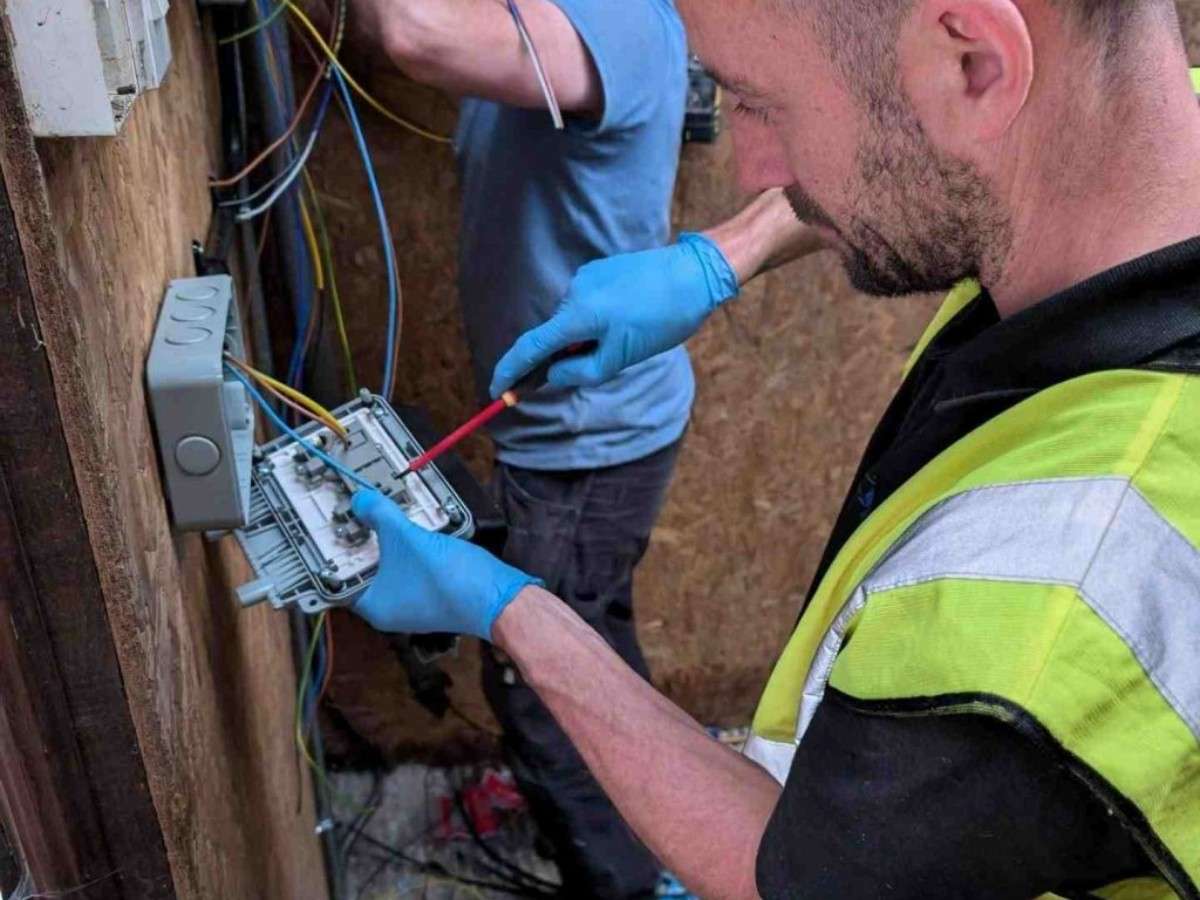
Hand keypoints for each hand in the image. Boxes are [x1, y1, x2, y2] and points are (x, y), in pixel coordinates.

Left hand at [350, 490, 541, 639]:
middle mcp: (392, 609)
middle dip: (366, 540)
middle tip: (360, 513)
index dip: (336, 550)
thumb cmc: (451, 581)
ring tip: (387, 516)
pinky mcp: (435, 593)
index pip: (341, 578)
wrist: (499, 595)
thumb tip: (361, 501)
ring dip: (391, 542)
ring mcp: (415, 603)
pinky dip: (411, 548)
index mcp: (376, 606)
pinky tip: (416, 529)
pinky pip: (413, 567)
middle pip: (367, 569)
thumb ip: (380, 516)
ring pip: (392, 566)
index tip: (334, 526)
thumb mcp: (407, 538)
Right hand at [489, 232, 738, 393]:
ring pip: (576, 321)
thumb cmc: (662, 318)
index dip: (510, 372)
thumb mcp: (621, 358)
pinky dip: (600, 318)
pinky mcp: (600, 270)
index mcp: (576, 315)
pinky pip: (589, 303)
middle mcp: (574, 291)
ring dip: (591, 336)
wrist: (695, 274)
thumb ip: (581, 372)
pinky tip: (633, 315)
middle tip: (608, 360)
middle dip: (571, 355)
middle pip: (557, 336)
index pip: (530, 348)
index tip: (497, 391)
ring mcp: (586, 277)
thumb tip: (553, 374)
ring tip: (633, 333)